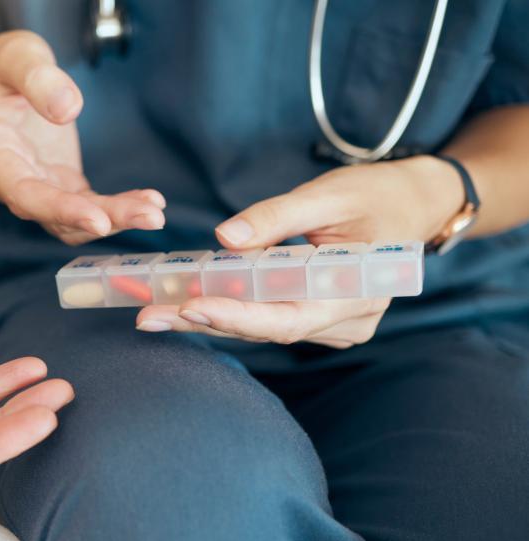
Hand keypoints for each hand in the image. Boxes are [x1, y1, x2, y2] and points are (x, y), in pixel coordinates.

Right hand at [0, 31, 165, 243]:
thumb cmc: (3, 67)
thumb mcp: (16, 56)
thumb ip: (38, 78)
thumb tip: (68, 111)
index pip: (22, 192)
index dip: (59, 209)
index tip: (97, 220)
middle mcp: (9, 180)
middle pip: (53, 215)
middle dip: (102, 219)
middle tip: (150, 217)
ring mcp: (36, 186)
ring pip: (73, 220)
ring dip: (115, 219)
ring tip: (155, 213)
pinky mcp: (59, 185)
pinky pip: (88, 207)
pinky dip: (117, 209)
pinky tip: (149, 202)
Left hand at [137, 156, 463, 347]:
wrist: (413, 206)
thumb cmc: (376, 194)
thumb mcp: (328, 193)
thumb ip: (276, 217)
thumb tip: (224, 239)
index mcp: (355, 292)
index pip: (286, 318)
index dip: (235, 316)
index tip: (188, 306)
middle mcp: (346, 321)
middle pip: (263, 329)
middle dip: (202, 321)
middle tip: (145, 317)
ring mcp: (333, 326)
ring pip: (260, 327)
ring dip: (207, 317)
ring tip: (152, 309)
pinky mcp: (317, 321)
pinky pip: (267, 319)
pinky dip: (228, 309)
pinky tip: (184, 301)